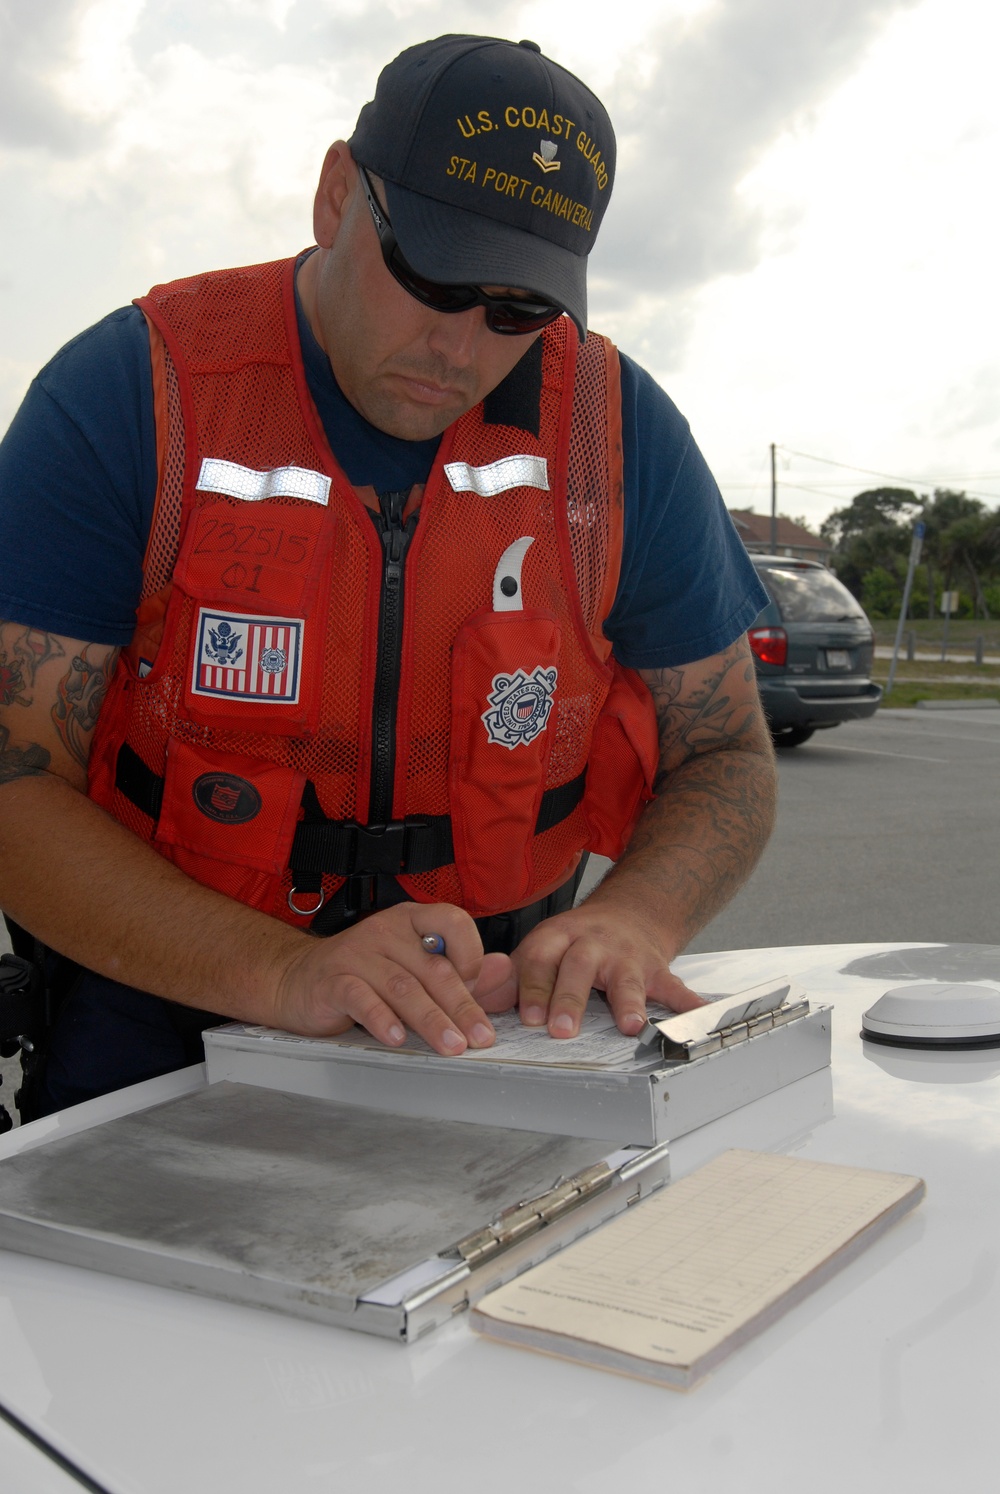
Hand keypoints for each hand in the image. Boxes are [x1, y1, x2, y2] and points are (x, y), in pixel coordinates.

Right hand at [272, 902, 516, 1056]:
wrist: (297, 980)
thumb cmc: (362, 974)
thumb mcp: (413, 967)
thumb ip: (459, 969)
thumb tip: (504, 970)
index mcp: (410, 920)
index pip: (452, 921)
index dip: (472, 953)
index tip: (480, 988)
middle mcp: (385, 931)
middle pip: (432, 968)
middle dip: (462, 1006)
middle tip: (480, 1037)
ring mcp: (357, 954)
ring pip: (403, 987)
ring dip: (431, 1020)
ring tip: (451, 1046)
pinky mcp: (333, 980)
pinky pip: (362, 998)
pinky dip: (382, 1020)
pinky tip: (398, 1038)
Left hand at [511, 898, 704, 1038]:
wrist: (629, 912)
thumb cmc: (577, 941)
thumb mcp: (541, 949)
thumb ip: (509, 979)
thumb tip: (479, 1003)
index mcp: (557, 938)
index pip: (540, 958)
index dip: (532, 987)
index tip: (528, 1016)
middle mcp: (592, 944)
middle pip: (579, 968)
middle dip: (569, 999)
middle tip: (562, 1029)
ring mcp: (626, 957)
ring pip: (627, 979)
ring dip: (628, 1002)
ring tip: (630, 1026)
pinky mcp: (656, 970)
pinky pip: (674, 987)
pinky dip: (687, 1004)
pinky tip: (698, 1017)